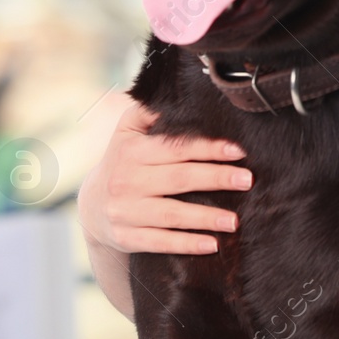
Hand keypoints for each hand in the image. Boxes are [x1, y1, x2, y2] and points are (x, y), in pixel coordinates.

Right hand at [77, 97, 251, 255]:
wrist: (91, 206)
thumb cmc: (124, 162)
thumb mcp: (127, 132)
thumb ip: (148, 112)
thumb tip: (176, 93)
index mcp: (131, 152)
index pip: (175, 149)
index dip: (208, 149)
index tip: (239, 151)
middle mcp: (126, 181)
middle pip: (178, 179)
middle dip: (216, 179)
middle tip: (248, 180)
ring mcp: (124, 211)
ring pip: (170, 215)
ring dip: (205, 218)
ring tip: (235, 220)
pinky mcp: (126, 237)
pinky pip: (159, 242)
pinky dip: (185, 244)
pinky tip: (211, 245)